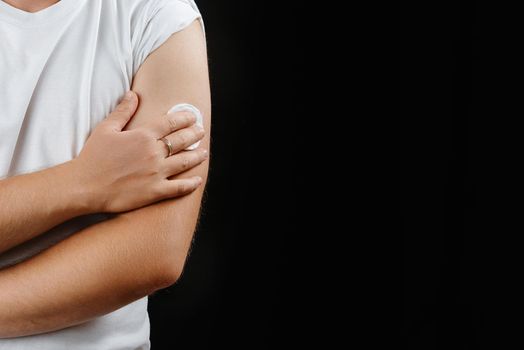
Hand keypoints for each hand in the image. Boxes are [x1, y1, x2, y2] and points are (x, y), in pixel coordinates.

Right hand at [69, 91, 207, 212]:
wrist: (84, 186)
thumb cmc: (93, 157)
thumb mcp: (106, 129)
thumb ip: (123, 111)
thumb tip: (133, 94)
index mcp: (143, 136)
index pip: (170, 123)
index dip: (184, 118)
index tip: (193, 116)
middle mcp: (154, 153)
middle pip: (181, 140)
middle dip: (194, 134)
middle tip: (201, 131)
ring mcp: (156, 173)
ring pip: (184, 162)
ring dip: (197, 156)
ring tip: (204, 152)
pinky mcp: (155, 191)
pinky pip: (179, 188)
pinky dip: (191, 184)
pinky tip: (198, 180)